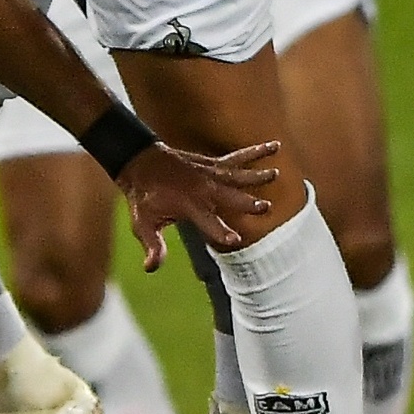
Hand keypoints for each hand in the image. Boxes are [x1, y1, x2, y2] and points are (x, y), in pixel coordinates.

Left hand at [115, 140, 278, 268]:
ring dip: (256, 176)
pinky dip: (256, 152)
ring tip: (275, 174)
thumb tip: (151, 268)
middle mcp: (201, 188)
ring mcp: (209, 174)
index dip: (220, 232)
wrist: (137, 161)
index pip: (207, 222)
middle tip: (265, 207)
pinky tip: (274, 146)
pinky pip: (238, 157)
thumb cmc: (142, 197)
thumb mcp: (142, 223)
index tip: (234, 239)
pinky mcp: (213, 164)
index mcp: (187, 205)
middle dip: (244, 203)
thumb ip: (152, 245)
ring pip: (237, 175)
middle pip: (228, 197)